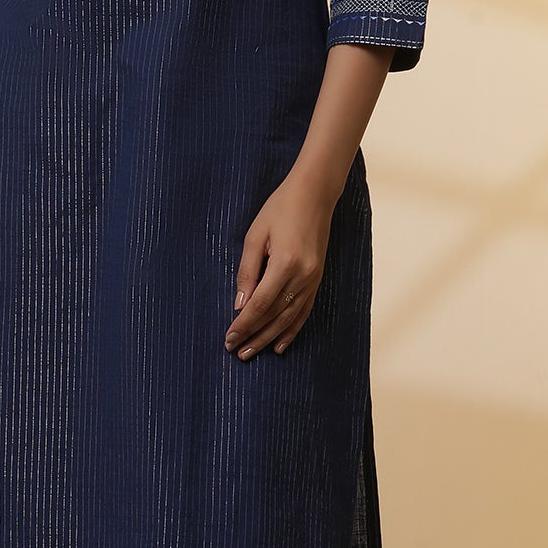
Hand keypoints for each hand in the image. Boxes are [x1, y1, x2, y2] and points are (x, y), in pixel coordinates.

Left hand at [225, 168, 337, 358]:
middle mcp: (303, 276)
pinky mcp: (318, 278)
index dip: (243, 324)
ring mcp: (314, 279)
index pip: (260, 304)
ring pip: (289, 318)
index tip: (229, 338)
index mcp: (285, 263)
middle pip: (275, 316)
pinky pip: (304, 311)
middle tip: (236, 353)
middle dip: (254, 336)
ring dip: (269, 337)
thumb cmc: (280, 208)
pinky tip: (280, 344)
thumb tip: (239, 304)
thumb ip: (247, 272)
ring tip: (252, 352)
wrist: (315, 194)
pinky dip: (292, 329)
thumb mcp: (255, 236)